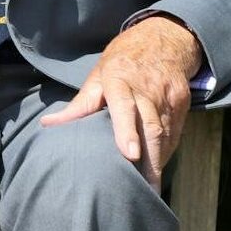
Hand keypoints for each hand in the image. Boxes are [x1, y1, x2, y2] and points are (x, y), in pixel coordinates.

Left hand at [40, 15, 202, 190]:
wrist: (160, 41)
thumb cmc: (120, 64)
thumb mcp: (96, 77)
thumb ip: (78, 105)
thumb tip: (48, 124)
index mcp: (119, 79)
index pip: (124, 106)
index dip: (127, 131)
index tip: (130, 155)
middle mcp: (146, 88)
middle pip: (150, 127)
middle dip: (149, 160)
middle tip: (144, 189)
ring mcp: (167, 95)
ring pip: (165, 134)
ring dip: (158, 162)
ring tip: (149, 187)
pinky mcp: (183, 103)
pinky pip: (176, 133)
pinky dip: (167, 152)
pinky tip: (158, 167)